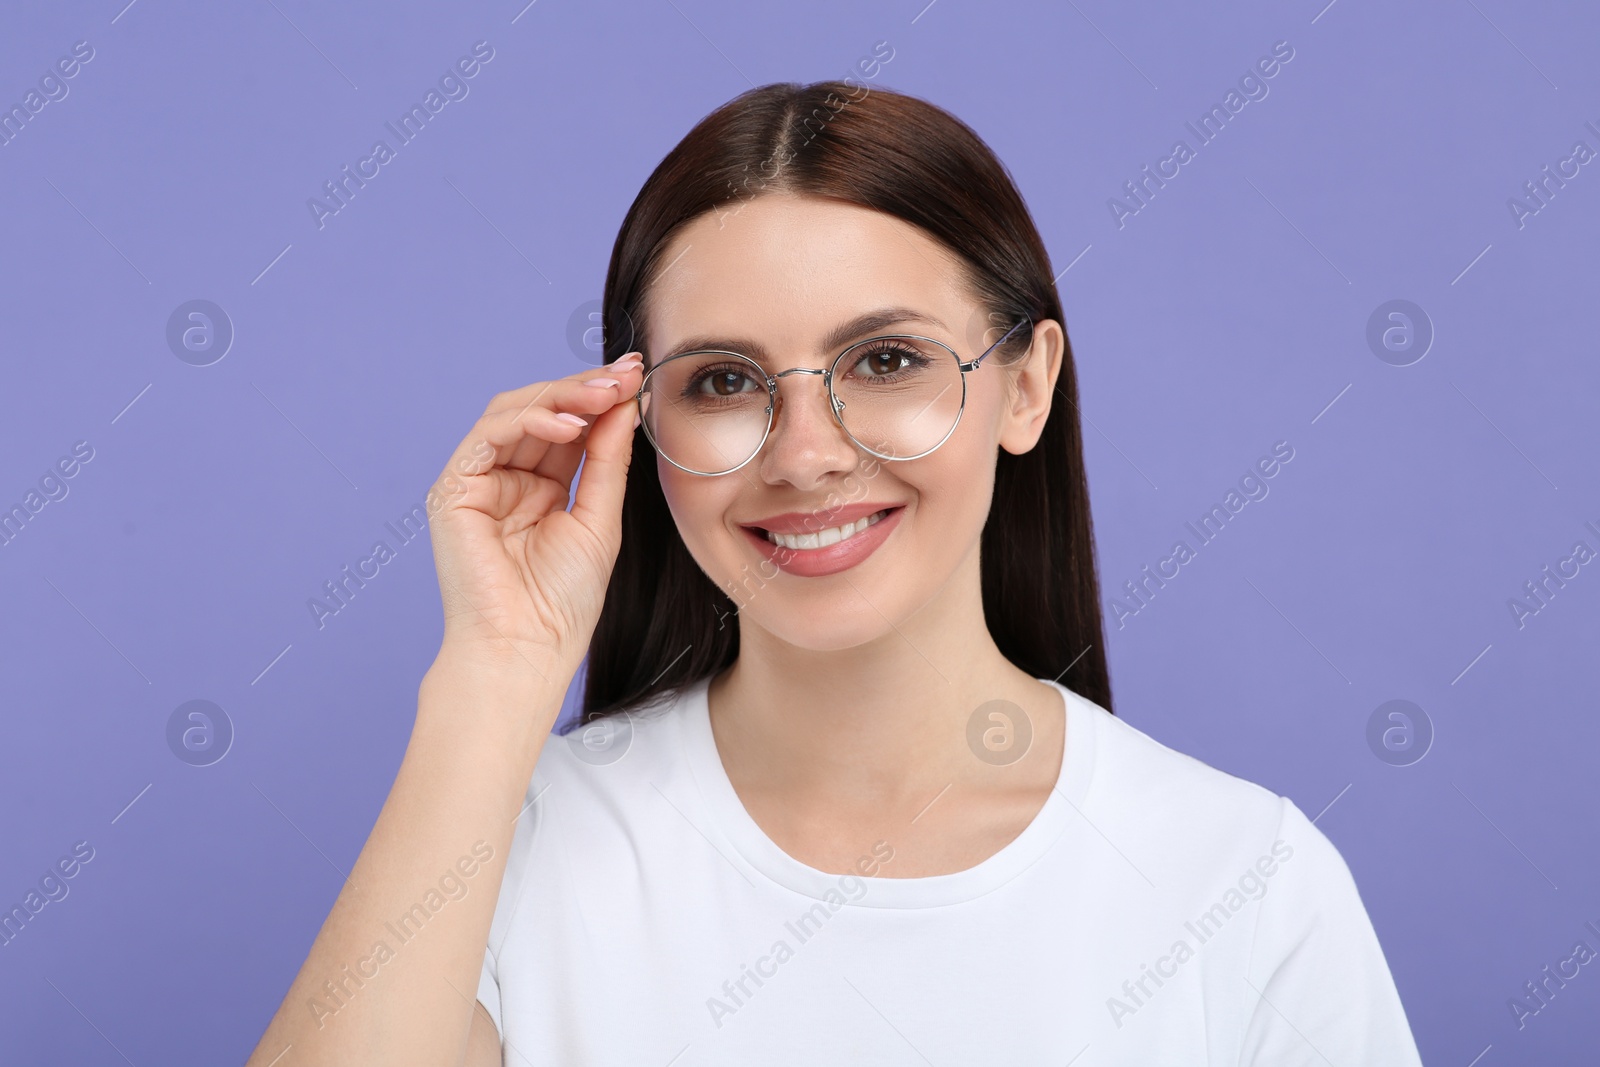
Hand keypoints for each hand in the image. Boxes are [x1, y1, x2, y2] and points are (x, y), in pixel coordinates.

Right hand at [425, 353, 645, 679]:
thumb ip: (608, 460)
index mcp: (542, 486)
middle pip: (542, 409)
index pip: (569, 425)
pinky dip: (529, 421)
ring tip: (604, 392)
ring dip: (562, 396)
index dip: (601, 397)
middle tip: (626, 372)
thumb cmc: (562, 601)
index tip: (638, 374)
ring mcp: (478, 481)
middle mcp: (507, 478)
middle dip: (585, 387)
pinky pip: (489, 436)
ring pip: (514, 411)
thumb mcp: (600, 519)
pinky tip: (568, 424)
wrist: (527, 647)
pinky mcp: (453, 489)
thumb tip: (625, 404)